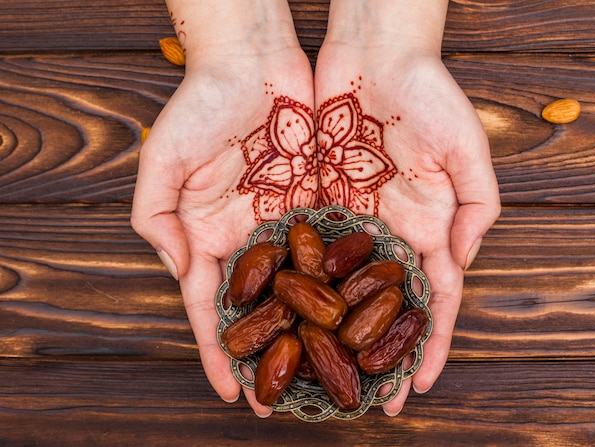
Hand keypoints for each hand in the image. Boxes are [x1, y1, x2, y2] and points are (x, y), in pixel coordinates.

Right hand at [131, 0, 315, 417]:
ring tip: (336, 372)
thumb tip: (181, 273)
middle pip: (266, 309)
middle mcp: (254, 238)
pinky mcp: (326, 204)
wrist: (255, 62)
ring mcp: (291, 224)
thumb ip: (157, 222)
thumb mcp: (162, 163)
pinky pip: (340, 251)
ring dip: (319, 332)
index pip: (215, 308)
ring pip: (308, 289)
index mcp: (212, 236)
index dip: (222, 353)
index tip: (232, 394)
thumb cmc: (201, 106)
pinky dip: (350, 285)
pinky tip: (364, 317)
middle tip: (291, 403)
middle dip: (276, 355)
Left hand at [315, 0, 500, 415]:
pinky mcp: (311, 201)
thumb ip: (476, 207)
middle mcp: (385, 231)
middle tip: (360, 400)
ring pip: (335, 288)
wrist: (370, 54)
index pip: (429, 300)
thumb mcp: (467, 148)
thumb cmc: (426, 93)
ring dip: (327, 331)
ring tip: (313, 372)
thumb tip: (461, 263)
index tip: (413, 388)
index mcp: (425, 226)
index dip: (424, 345)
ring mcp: (347, 219)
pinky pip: (300, 251)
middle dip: (372, 351)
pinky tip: (282, 319)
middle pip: (378, 305)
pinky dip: (293, 287)